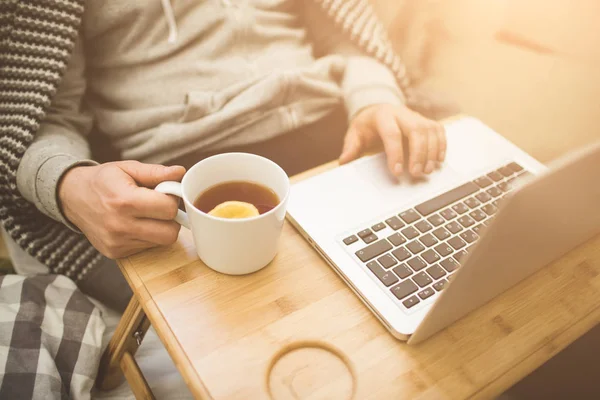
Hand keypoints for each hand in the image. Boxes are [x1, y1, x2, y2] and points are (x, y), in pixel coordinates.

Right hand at [58, 161, 185, 258]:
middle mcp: (120, 226)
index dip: (173, 199)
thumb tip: (180, 172)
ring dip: (160, 228)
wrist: (71, 197)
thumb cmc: (103, 180)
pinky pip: (147, 248)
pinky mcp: (115, 253)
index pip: (169, 209)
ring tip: (146, 214)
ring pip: (161, 242)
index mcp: (124, 201)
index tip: (165, 193)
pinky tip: (135, 224)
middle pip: (170, 233)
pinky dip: (148, 236)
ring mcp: (117, 243)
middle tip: (160, 207)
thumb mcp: (128, 168)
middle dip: (171, 218)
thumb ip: (156, 172)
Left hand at [339, 104, 445, 176]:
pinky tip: (439, 160)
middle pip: (416, 130)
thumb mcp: (355, 133)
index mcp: (383, 115)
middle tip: (417, 173)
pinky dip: (441, 145)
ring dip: (432, 152)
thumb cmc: (367, 125)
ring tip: (428, 171)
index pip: (392, 133)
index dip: (395, 153)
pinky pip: (438, 130)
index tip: (397, 172)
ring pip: (430, 130)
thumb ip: (351, 147)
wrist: (378, 108)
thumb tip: (344, 161)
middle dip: (418, 153)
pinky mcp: (426, 121)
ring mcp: (416, 116)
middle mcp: (402, 113)